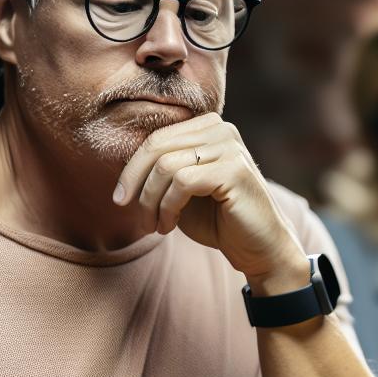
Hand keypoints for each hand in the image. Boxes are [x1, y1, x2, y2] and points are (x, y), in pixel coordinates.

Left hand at [113, 113, 308, 292]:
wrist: (259, 248)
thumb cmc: (219, 220)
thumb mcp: (181, 190)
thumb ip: (159, 171)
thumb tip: (119, 159)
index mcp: (209, 128)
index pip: (156, 137)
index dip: (131, 168)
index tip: (120, 199)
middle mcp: (221, 130)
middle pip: (157, 146)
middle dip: (134, 182)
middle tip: (126, 210)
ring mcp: (230, 147)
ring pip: (166, 166)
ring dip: (151, 201)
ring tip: (155, 225)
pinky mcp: (234, 170)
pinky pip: (182, 182)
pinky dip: (167, 207)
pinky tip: (169, 225)